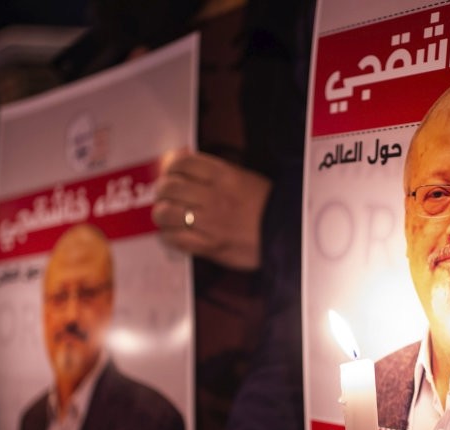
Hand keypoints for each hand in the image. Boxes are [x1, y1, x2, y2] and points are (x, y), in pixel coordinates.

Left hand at [152, 150, 271, 269]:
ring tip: (166, 216)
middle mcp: (214, 196)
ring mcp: (210, 222)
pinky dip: (168, 237)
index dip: (170, 168)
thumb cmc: (268, 207)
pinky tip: (173, 235)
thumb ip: (216, 175)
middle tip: (165, 196)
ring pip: (166, 213)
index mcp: (224, 176)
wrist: (288, 235)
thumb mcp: (245, 179)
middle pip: (169, 187)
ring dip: (161, 214)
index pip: (183, 163)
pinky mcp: (210, 246)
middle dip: (162, 191)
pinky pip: (176, 240)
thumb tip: (185, 167)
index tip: (171, 174)